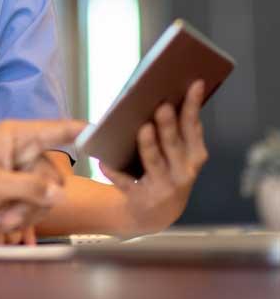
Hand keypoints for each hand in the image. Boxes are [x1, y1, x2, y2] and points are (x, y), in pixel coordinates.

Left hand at [0, 119, 84, 230]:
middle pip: (52, 177)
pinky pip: (33, 206)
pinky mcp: (15, 190)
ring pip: (44, 197)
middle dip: (32, 201)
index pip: (56, 129)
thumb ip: (29, 188)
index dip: (79, 130)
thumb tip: (58, 193)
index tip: (102, 130)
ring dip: (21, 214)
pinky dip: (16, 218)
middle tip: (5, 213)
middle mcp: (21, 150)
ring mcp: (19, 171)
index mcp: (15, 137)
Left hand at [101, 79, 208, 233]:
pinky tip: (105, 163)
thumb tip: (161, 93)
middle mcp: (183, 171)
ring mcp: (164, 186)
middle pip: (175, 144)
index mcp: (193, 155)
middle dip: (169, 126)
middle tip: (163, 106)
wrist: (155, 215)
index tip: (194, 83)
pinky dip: (115, 173)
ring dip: (150, 146)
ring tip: (143, 129)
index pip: (193, 127)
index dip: (193, 106)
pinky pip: (126, 183)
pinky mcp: (142, 198)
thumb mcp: (174, 153)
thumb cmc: (163, 171)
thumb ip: (172, 128)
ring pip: (155, 163)